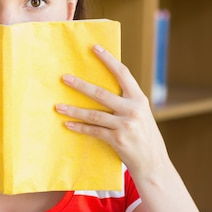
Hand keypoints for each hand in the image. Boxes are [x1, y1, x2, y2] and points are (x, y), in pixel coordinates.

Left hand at [55, 44, 168, 178]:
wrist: (153, 164)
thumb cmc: (144, 136)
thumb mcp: (141, 114)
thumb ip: (126, 101)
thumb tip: (101, 88)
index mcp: (139, 99)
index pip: (123, 73)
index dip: (108, 60)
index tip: (95, 47)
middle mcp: (133, 109)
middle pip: (101, 93)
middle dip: (81, 85)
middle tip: (65, 78)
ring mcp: (125, 125)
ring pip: (93, 114)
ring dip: (74, 110)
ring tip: (58, 106)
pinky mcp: (118, 140)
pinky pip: (93, 131)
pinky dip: (79, 127)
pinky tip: (67, 124)